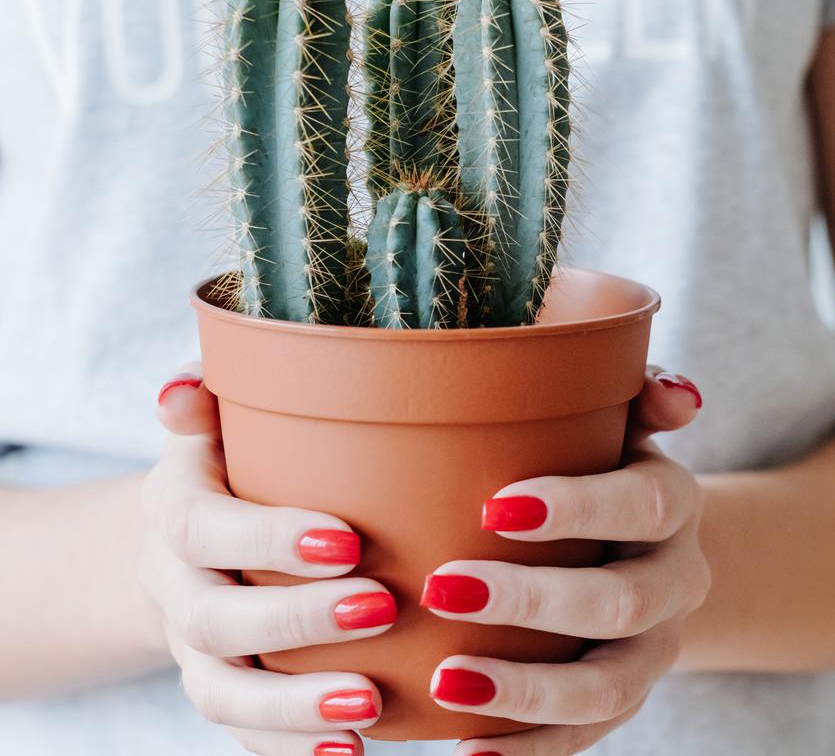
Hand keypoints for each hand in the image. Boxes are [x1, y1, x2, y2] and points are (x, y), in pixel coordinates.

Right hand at [140, 363, 390, 755]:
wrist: (192, 538)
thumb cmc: (234, 461)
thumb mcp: (220, 421)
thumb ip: (207, 397)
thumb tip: (179, 390)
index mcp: (177, 511)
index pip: (205, 528)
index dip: (268, 538)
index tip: (349, 540)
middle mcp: (178, 586)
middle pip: (215, 619)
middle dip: (297, 620)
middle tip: (382, 608)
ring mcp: (196, 650)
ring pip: (224, 693)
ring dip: (294, 707)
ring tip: (369, 706)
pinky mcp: (224, 690)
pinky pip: (245, 733)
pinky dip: (292, 750)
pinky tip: (355, 753)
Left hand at [420, 366, 709, 755]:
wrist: (645, 545)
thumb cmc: (602, 466)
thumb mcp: (622, 422)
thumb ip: (641, 395)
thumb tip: (682, 397)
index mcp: (674, 503)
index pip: (643, 504)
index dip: (579, 507)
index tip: (495, 506)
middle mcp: (677, 581)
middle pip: (621, 602)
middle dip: (533, 599)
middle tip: (444, 586)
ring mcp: (655, 649)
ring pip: (609, 686)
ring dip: (527, 690)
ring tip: (447, 681)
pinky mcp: (624, 699)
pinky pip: (585, 736)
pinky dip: (529, 750)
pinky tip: (466, 750)